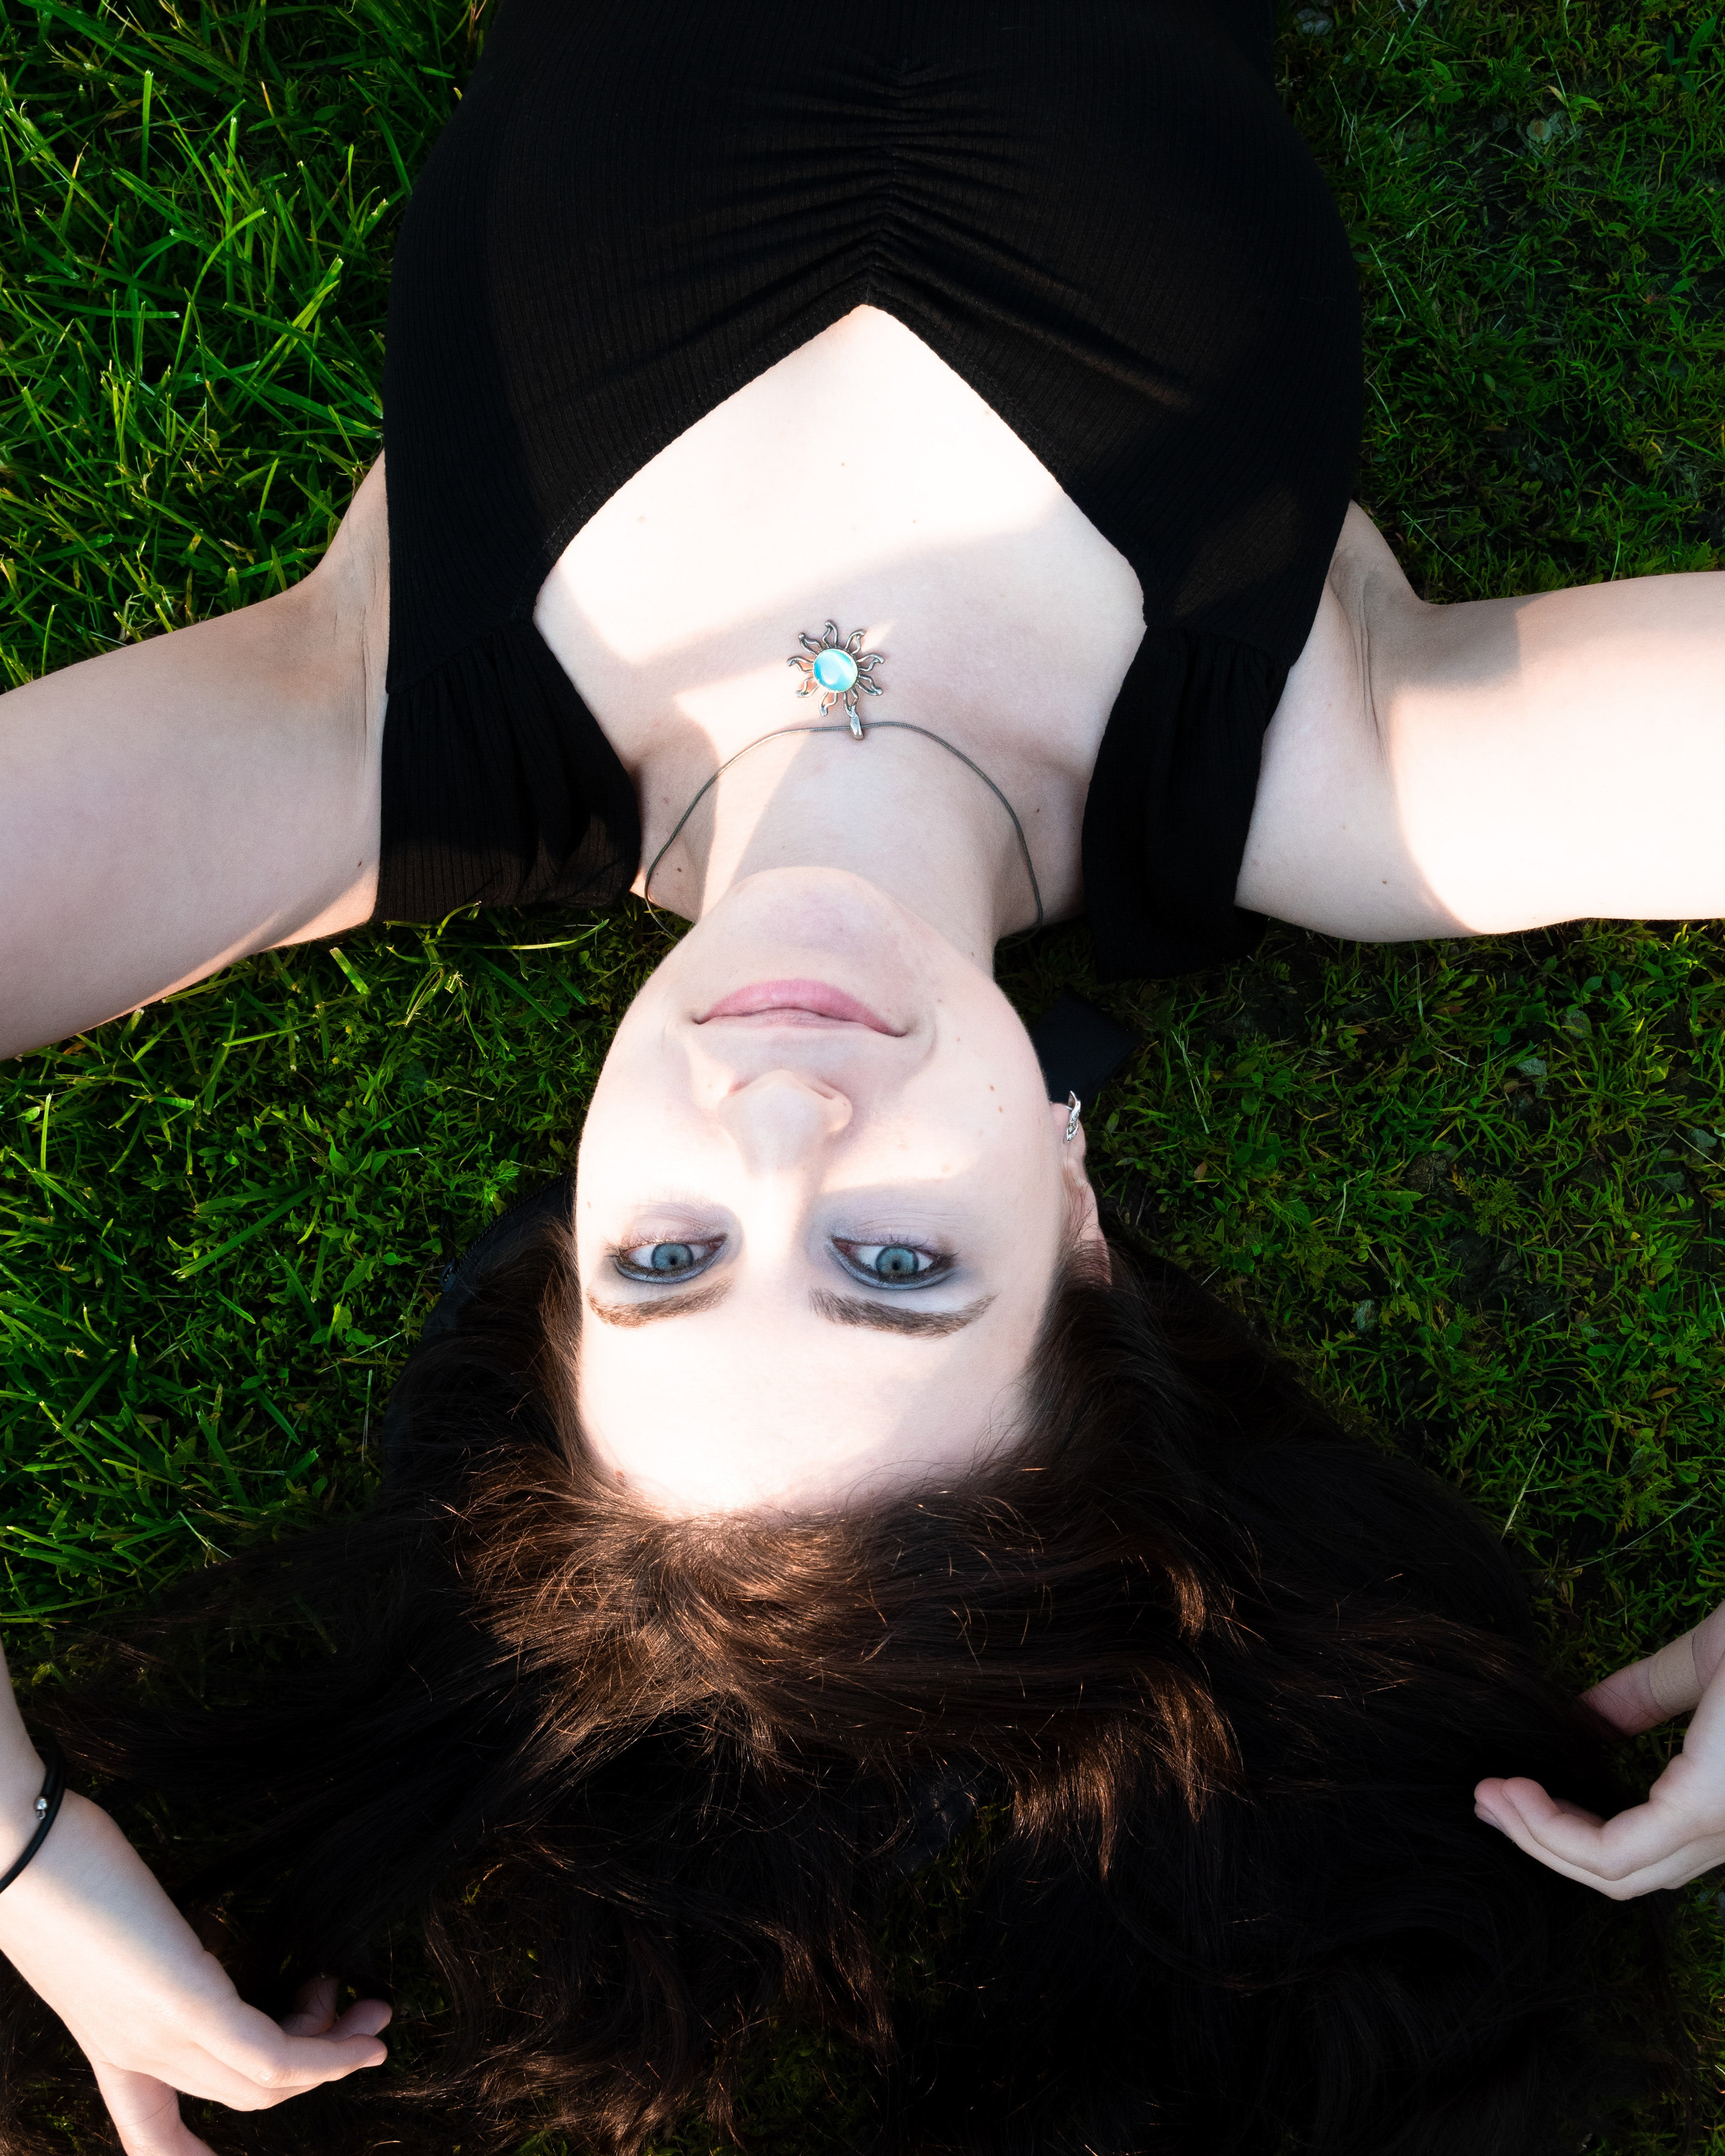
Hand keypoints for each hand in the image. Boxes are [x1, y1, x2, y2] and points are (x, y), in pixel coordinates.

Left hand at [0, 1788, 388, 2155]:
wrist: (11, 1851)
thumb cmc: (54, 1867)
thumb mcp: (99, 1924)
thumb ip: (138, 1948)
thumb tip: (171, 1938)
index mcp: (111, 2040)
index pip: (146, 2128)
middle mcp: (137, 2050)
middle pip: (241, 2094)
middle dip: (317, 2069)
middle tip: (362, 2020)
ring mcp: (162, 2033)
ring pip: (264, 2083)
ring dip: (332, 2056)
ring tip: (369, 2012)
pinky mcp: (187, 2002)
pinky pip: (271, 2055)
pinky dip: (324, 2056)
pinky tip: (357, 2038)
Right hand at [1475, 1599, 1724, 1899]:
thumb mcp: (1703, 1665)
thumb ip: (1644, 1697)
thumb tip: (1582, 1720)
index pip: (1646, 1848)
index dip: (1570, 1830)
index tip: (1514, 1791)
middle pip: (1625, 1874)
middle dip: (1543, 1841)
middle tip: (1486, 1801)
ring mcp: (1719, 1826)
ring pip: (1617, 1873)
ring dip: (1539, 1837)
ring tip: (1491, 1795)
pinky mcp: (1703, 1808)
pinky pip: (1617, 1848)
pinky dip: (1556, 1829)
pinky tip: (1519, 1793)